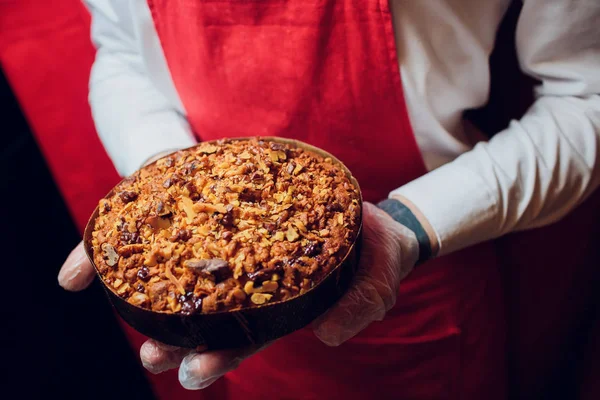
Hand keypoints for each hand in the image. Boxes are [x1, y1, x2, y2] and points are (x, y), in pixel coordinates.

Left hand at [58, 201, 419, 389]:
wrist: (374, 218)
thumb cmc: (379, 255)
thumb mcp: (379, 283)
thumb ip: (360, 307)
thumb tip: (326, 335)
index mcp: (289, 310)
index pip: (251, 338)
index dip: (221, 356)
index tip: (192, 373)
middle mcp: (264, 288)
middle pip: (218, 318)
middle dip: (184, 341)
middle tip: (153, 356)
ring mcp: (256, 255)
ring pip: (212, 279)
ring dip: (177, 296)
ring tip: (140, 309)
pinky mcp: (256, 223)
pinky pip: (223, 232)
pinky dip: (192, 239)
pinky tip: (162, 241)